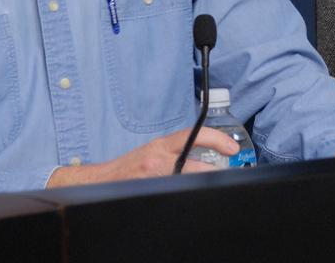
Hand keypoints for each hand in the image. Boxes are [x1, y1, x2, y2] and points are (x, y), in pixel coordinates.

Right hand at [45, 126, 238, 187]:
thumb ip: (176, 154)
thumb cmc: (130, 167)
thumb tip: (204, 160)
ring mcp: (154, 178)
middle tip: (228, 175)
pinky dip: (184, 194)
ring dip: (199, 184)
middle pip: (196, 167)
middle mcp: (158, 160)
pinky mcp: (149, 191)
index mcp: (161, 146)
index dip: (215, 139)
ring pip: (187, 182)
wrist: (102, 181)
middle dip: (214, 173)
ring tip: (209, 187)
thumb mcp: (154, 153)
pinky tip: (190, 198)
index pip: (193, 136)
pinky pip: (174, 193)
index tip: (232, 148)